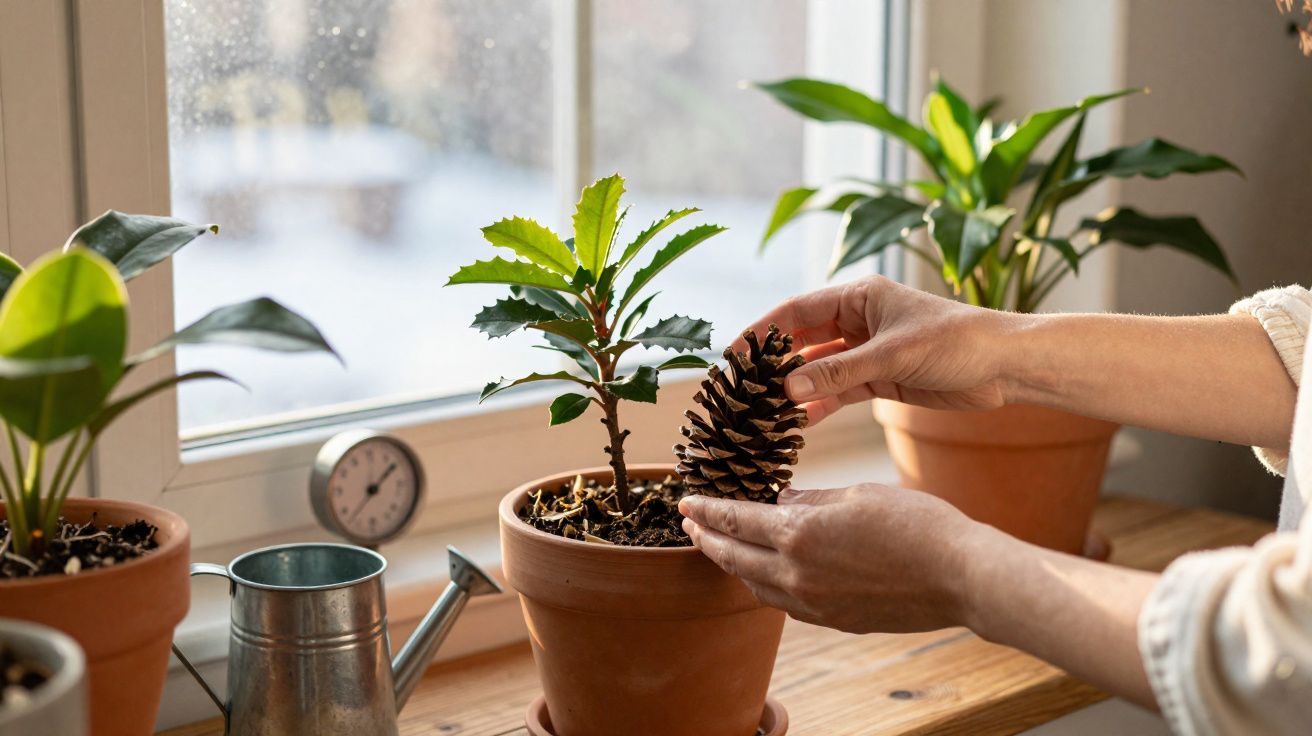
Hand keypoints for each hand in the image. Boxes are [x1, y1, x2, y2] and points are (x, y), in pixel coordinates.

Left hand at [678, 484, 989, 633]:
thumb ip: (811, 497)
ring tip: (723, 548)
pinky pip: (784, 603)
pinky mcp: (834, 619)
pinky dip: (766, 585)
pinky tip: (769, 573)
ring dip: (734, 565)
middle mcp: (797, 574)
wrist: (961, 576)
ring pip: (756, 586)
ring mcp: (814, 603)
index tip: (686, 502)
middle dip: (708, 540)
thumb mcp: (857, 494)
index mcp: (799, 534)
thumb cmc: (917, 525)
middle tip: (690, 525)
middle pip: (734, 558)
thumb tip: (781, 500)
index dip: (707, 510)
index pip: (736, 520)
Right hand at [737, 276, 1026, 423]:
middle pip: (803, 341)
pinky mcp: (882, 381)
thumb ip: (838, 372)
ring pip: (818, 370)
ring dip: (794, 389)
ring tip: (761, 410)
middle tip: (740, 388)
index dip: (762, 331)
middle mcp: (859, 321)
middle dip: (772, 364)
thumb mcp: (893, 355)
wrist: (1006, 367)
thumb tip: (787, 388)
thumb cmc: (957, 342)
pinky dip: (819, 406)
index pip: (797, 311)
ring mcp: (868, 352)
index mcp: (860, 297)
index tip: (733, 354)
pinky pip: (839, 392)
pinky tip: (795, 423)